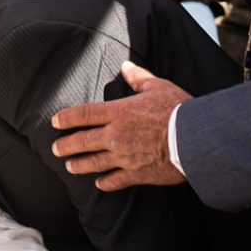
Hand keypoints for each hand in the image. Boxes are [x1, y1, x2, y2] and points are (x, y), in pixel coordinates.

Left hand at [51, 61, 188, 189]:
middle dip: (66, 146)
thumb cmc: (178, 110)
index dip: (66, 118)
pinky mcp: (138, 174)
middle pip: (83, 141)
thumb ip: (138, 78)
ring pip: (95, 162)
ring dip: (80, 165)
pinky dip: (106, 182)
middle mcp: (116, 135)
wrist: (196, 140)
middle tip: (55, 150)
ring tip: (69, 167)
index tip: (55, 122)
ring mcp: (125, 156)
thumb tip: (126, 67)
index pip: (84, 114)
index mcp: (118, 112)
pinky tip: (99, 184)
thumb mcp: (157, 87)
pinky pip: (116, 180)